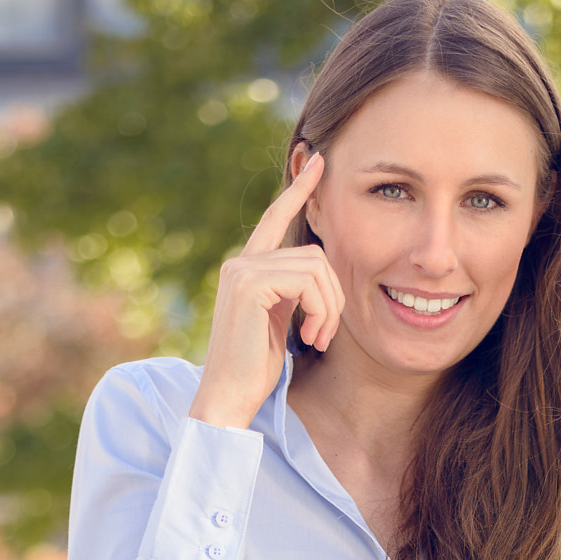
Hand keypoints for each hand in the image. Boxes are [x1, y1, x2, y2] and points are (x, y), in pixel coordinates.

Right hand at [189, 151, 344, 430]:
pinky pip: (306, 282)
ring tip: (317, 339)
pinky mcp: (249, 285)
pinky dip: (319, 312)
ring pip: (314, 268)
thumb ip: (291, 292)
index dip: (298, 190)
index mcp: (247, 269)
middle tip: (325, 334)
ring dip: (329, 309)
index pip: (276, 219)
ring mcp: (242, 270)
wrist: (228, 397)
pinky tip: (308, 338)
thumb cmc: (253, 369)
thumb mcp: (278, 321)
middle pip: (313, 254)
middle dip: (333, 296)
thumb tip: (319, 273)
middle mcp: (241, 262)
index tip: (319, 162)